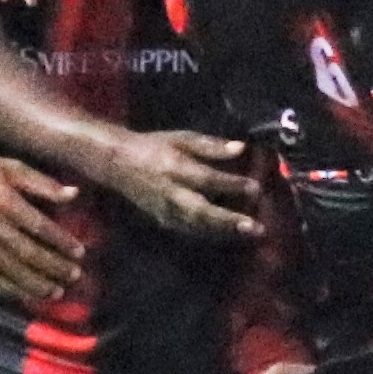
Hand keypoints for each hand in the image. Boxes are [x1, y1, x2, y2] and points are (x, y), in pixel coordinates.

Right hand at [0, 148, 82, 301]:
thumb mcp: (10, 167)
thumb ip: (43, 183)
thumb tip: (74, 193)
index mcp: (1, 199)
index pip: (39, 227)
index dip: (61, 242)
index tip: (80, 252)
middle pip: (26, 252)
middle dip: (53, 267)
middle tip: (74, 276)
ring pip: (8, 269)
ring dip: (35, 283)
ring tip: (55, 291)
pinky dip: (8, 287)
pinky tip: (25, 293)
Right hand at [104, 129, 262, 239]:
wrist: (117, 164)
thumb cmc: (153, 146)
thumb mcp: (181, 138)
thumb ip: (211, 146)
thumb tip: (241, 148)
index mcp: (175, 168)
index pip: (207, 179)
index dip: (231, 184)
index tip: (256, 188)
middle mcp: (171, 193)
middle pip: (202, 211)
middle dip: (229, 220)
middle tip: (255, 227)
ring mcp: (165, 210)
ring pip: (197, 225)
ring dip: (224, 230)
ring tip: (249, 233)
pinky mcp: (163, 220)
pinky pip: (190, 230)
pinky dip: (210, 233)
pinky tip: (230, 234)